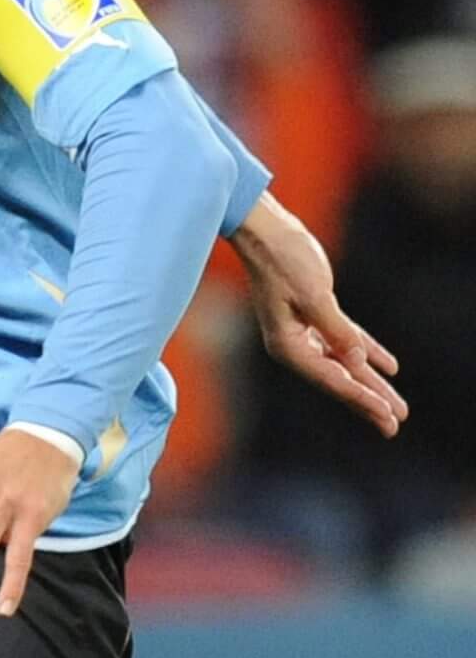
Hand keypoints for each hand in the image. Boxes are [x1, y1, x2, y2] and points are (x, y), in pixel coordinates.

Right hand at [231, 192, 405, 436]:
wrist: (262, 231)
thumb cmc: (282, 260)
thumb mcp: (313, 295)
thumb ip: (336, 330)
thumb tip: (356, 363)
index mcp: (287, 345)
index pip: (331, 378)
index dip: (362, 397)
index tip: (387, 416)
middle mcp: (293, 345)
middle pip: (337, 379)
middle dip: (367, 401)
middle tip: (394, 426)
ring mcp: (302, 331)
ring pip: (343, 364)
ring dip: (369, 383)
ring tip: (395, 406)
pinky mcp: (313, 314)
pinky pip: (344, 341)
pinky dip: (366, 353)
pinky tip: (389, 367)